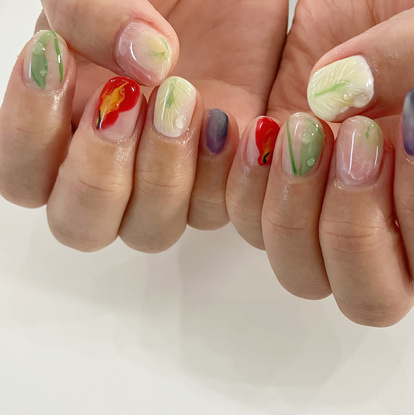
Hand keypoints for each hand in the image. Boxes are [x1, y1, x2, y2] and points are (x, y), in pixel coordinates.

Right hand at [0, 0, 287, 250]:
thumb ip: (90, 13)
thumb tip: (141, 64)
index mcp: (67, 129)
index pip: (23, 177)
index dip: (30, 135)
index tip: (60, 60)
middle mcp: (115, 168)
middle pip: (82, 226)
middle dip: (98, 173)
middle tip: (124, 99)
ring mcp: (168, 179)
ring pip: (150, 231)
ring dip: (162, 175)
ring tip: (182, 96)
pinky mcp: (218, 179)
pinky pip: (212, 210)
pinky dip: (218, 171)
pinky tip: (227, 119)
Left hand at [226, 0, 413, 325]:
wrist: (368, 14)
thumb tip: (334, 95)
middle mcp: (384, 235)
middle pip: (368, 297)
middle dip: (355, 228)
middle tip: (356, 141)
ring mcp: (321, 220)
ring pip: (302, 274)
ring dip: (295, 214)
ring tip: (302, 130)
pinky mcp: (273, 194)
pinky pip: (249, 226)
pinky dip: (247, 187)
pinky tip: (261, 131)